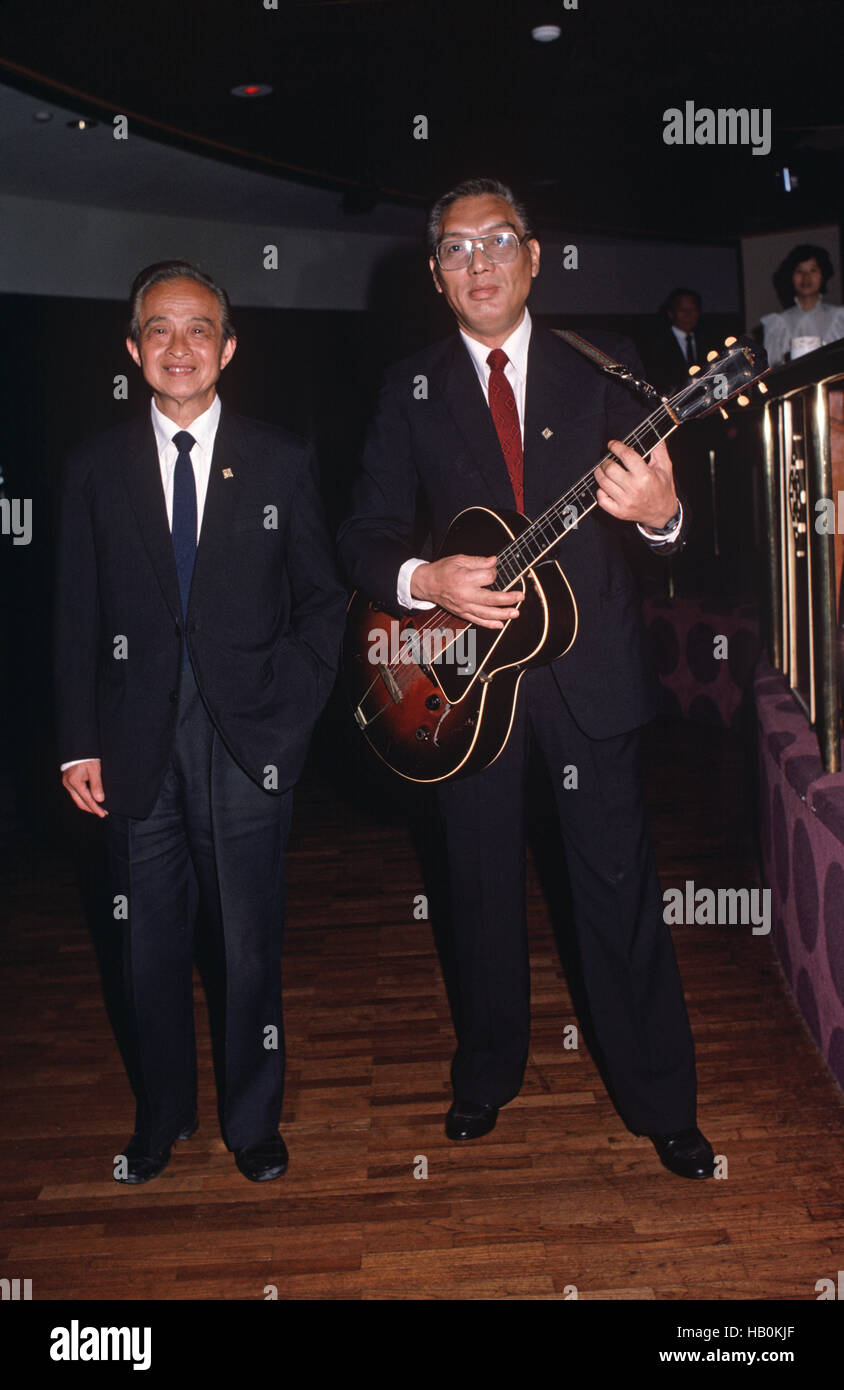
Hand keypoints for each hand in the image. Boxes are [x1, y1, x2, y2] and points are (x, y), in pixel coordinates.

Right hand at [62, 759, 107, 816]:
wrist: (78, 748)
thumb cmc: (87, 758)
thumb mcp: (95, 770)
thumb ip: (97, 785)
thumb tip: (99, 800)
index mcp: (75, 782)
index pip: (87, 800)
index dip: (96, 808)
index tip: (103, 814)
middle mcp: (69, 784)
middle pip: (80, 803)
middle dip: (92, 809)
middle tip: (102, 813)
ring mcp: (67, 783)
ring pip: (77, 799)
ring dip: (88, 804)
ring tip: (99, 808)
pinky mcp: (68, 782)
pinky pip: (76, 794)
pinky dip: (84, 798)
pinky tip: (91, 800)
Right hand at [410, 554, 524, 629]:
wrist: (427, 584)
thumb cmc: (443, 570)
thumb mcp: (459, 559)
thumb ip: (478, 561)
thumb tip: (494, 561)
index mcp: (464, 578)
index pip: (488, 577)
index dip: (494, 572)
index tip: (492, 570)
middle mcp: (465, 594)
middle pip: (490, 599)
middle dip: (508, 598)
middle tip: (520, 596)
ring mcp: (463, 606)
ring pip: (486, 613)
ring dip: (503, 614)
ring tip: (516, 613)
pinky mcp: (462, 613)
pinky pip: (477, 620)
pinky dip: (489, 624)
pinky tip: (501, 624)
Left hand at [594, 439, 677, 529]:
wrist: (663, 513)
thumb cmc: (663, 488)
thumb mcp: (665, 467)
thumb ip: (659, 448)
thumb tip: (654, 432)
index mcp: (646, 476)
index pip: (626, 456)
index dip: (616, 447)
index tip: (612, 444)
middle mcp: (634, 489)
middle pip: (610, 469)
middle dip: (606, 461)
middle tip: (608, 460)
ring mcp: (625, 502)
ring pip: (603, 483)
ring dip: (600, 474)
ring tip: (603, 470)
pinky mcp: (619, 512)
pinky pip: (601, 500)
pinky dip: (600, 491)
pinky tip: (605, 487)